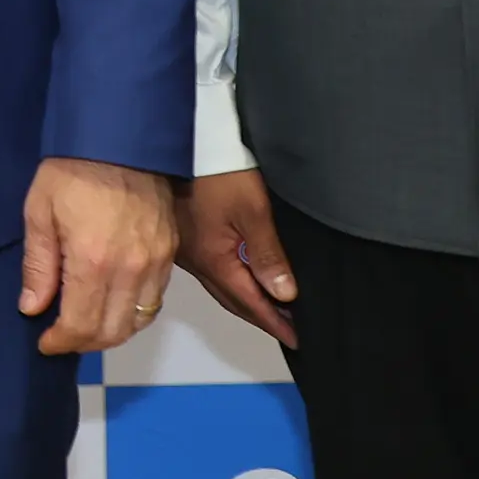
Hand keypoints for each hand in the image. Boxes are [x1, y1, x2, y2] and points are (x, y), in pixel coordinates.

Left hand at [18, 154, 178, 355]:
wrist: (120, 138)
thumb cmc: (71, 171)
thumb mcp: (39, 213)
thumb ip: (38, 266)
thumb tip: (33, 307)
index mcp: (94, 261)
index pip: (82, 326)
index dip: (61, 342)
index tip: (45, 341)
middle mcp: (131, 270)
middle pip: (112, 332)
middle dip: (83, 343)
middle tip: (62, 336)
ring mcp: (156, 263)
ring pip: (138, 321)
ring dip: (110, 331)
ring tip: (85, 323)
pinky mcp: (170, 253)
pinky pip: (155, 300)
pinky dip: (134, 313)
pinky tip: (112, 304)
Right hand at [180, 167, 299, 348]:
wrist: (181, 139)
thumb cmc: (216, 170)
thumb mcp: (252, 210)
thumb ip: (267, 255)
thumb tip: (284, 295)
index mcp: (213, 260)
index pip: (250, 302)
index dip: (275, 323)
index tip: (297, 340)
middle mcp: (195, 262)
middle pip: (233, 300)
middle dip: (262, 317)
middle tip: (290, 330)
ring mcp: (186, 250)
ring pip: (221, 287)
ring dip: (246, 301)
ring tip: (273, 309)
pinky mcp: (183, 236)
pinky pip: (212, 272)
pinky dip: (232, 283)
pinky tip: (243, 278)